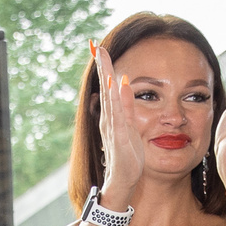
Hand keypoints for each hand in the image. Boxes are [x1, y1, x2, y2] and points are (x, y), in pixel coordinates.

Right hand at [91, 40, 146, 205]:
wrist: (122, 180)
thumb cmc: (127, 155)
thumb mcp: (130, 126)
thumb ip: (127, 105)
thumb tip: (124, 83)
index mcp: (112, 116)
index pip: (107, 87)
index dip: (104, 68)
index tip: (99, 48)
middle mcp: (109, 118)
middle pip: (104, 87)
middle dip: (101, 66)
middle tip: (95, 45)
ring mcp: (112, 127)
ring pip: (108, 97)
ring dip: (105, 76)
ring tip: (102, 57)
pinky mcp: (119, 136)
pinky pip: (118, 115)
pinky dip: (116, 100)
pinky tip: (116, 85)